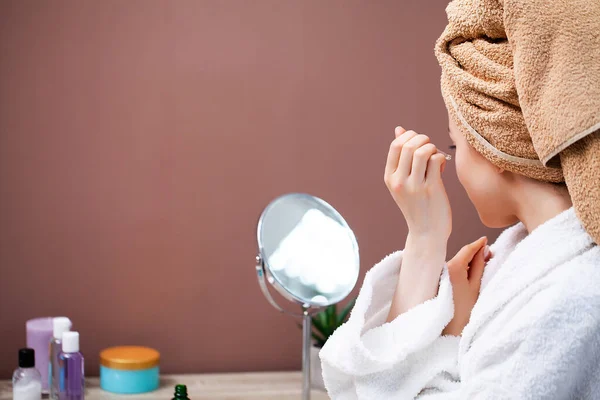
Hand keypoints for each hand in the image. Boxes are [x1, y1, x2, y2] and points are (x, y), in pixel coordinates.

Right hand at [384, 127, 450, 241]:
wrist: (427, 233)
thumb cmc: (418, 205)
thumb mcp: (403, 181)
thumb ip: (401, 157)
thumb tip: (399, 129)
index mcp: (389, 177)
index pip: (395, 145)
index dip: (409, 136)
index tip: (419, 141)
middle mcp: (399, 181)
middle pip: (409, 145)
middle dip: (423, 139)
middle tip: (430, 146)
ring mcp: (414, 186)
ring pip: (422, 151)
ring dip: (432, 147)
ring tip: (435, 155)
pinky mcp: (431, 189)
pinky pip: (436, 160)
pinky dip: (441, 158)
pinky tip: (442, 167)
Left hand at [442, 236, 491, 335]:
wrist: (446, 328)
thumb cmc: (463, 309)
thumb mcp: (476, 286)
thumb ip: (479, 266)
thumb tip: (484, 250)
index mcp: (454, 267)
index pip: (467, 250)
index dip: (477, 244)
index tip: (485, 239)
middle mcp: (443, 267)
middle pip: (461, 256)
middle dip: (474, 254)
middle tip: (490, 254)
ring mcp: (438, 273)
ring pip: (456, 263)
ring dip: (468, 261)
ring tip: (482, 264)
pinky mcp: (436, 280)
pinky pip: (451, 270)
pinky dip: (461, 269)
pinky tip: (469, 274)